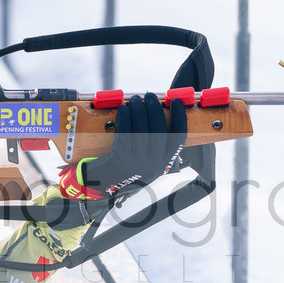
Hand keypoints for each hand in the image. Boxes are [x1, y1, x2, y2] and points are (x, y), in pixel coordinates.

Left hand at [61, 93, 186, 198]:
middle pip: (159, 130)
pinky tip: (123, 110)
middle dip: (154, 108)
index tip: (177, 102)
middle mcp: (154, 165)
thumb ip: (155, 145)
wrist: (103, 186)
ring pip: (142, 129)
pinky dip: (125, 119)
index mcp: (164, 164)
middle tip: (149, 96)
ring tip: (135, 100)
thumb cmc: (126, 169)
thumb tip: (157, 113)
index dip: (180, 118)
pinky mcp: (121, 160)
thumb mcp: (146, 162)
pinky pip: (125, 133)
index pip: (178, 138)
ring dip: (139, 110)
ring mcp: (138, 163)